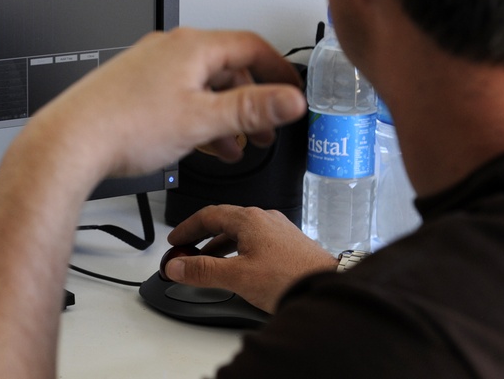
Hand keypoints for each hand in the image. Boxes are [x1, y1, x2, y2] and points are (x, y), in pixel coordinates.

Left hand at [22, 28, 306, 185]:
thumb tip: (291, 100)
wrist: (70, 141)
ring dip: (224, 114)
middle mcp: (168, 49)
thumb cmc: (123, 126)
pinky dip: (197, 117)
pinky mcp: (132, 88)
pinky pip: (178, 96)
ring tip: (236, 146)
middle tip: (266, 129)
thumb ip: (251, 110)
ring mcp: (148, 68)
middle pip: (226, 67)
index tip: (293, 92)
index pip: (250, 46)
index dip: (278, 70)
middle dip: (251, 100)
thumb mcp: (202, 120)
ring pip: (201, 85)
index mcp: (189, 47)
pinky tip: (201, 145)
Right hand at [163, 205, 337, 312]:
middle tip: (187, 250)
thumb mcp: (237, 276)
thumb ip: (203, 270)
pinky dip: (238, 250)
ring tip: (208, 263)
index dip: (187, 228)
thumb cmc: (290, 277)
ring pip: (240, 232)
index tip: (175, 240)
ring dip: (220, 245)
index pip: (208, 215)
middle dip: (202, 237)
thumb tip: (176, 265)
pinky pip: (255, 241)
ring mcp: (279, 231)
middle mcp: (265, 219)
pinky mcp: (289, 245)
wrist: (328, 289)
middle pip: (224, 221)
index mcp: (249, 219)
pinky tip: (238, 267)